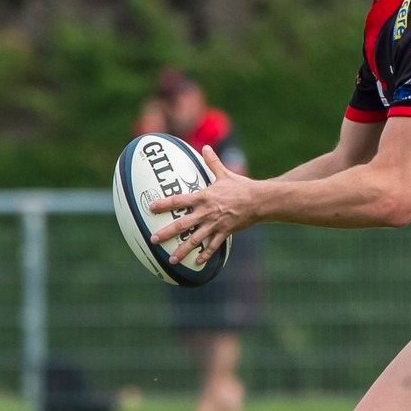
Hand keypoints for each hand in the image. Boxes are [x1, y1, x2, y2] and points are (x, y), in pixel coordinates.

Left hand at [149, 146, 255, 265]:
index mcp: (204, 197)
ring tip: (171, 259)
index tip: (151, 207)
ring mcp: (215, 224)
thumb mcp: (225, 173)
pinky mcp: (224, 232)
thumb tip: (206, 147)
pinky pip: (212, 246)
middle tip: (153, 240)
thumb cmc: (240, 186)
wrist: (259, 200)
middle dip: (167, 233)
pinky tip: (196, 263)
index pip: (179, 200)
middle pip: (182, 224)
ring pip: (195, 239)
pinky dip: (204, 255)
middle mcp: (206, 212)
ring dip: (182, 250)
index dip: (164, 204)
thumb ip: (212, 162)